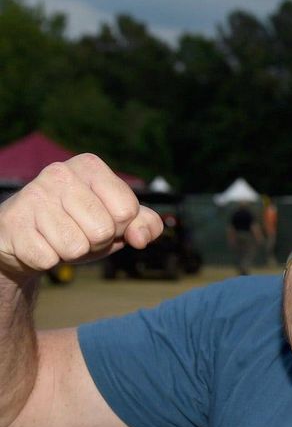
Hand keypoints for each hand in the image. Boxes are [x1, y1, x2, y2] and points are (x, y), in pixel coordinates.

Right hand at [0, 154, 162, 280]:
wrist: (25, 236)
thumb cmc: (77, 224)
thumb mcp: (116, 220)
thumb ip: (144, 223)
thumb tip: (143, 237)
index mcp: (90, 166)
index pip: (128, 210)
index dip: (121, 227)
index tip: (104, 220)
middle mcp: (60, 173)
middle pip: (104, 230)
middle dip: (96, 242)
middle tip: (79, 232)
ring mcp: (33, 196)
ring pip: (76, 247)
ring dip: (72, 253)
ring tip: (59, 238)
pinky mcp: (13, 222)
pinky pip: (48, 259)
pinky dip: (49, 260)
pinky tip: (40, 243)